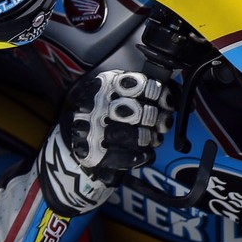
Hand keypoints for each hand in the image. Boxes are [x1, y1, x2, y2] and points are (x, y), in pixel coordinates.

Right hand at [36, 70, 175, 216]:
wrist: (70, 146)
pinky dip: (141, 156)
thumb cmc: (100, 115)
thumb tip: (171, 93)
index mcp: (103, 85)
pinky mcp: (94, 154)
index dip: (156, 92)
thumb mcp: (113, 93)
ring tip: (154, 138)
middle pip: (136, 110)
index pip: (135, 84)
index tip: (166, 100)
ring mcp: (93, 130)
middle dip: (156, 117)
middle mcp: (96, 105)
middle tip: (163, 122)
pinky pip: (125, 157)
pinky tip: (146, 154)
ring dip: (150, 137)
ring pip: (132, 134)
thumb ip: (139, 90)